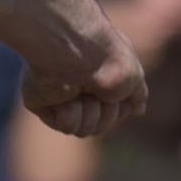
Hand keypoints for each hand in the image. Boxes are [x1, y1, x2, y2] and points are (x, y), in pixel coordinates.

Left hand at [3, 0, 149, 139]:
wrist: (77, 51)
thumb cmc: (108, 60)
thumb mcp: (134, 76)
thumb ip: (137, 93)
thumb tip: (138, 109)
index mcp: (100, 77)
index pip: (116, 111)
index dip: (119, 108)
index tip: (117, 92)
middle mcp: (80, 87)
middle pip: (100, 125)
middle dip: (106, 113)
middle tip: (99, 93)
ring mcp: (60, 96)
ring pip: (83, 129)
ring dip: (89, 113)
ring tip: (81, 92)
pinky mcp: (42, 103)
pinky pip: (63, 125)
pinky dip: (69, 114)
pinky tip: (65, 97)